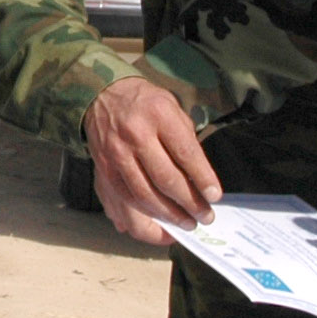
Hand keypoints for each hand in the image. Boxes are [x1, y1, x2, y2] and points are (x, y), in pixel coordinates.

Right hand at [83, 77, 220, 245]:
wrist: (101, 94)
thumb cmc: (145, 103)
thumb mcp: (172, 109)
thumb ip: (186, 140)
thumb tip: (202, 180)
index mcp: (159, 114)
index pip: (186, 154)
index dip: (203, 179)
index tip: (214, 196)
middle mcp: (136, 133)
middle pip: (167, 178)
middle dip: (190, 202)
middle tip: (205, 216)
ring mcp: (117, 152)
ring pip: (146, 193)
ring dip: (170, 214)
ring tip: (187, 223)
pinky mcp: (105, 166)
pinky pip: (127, 196)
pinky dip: (146, 212)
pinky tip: (162, 217)